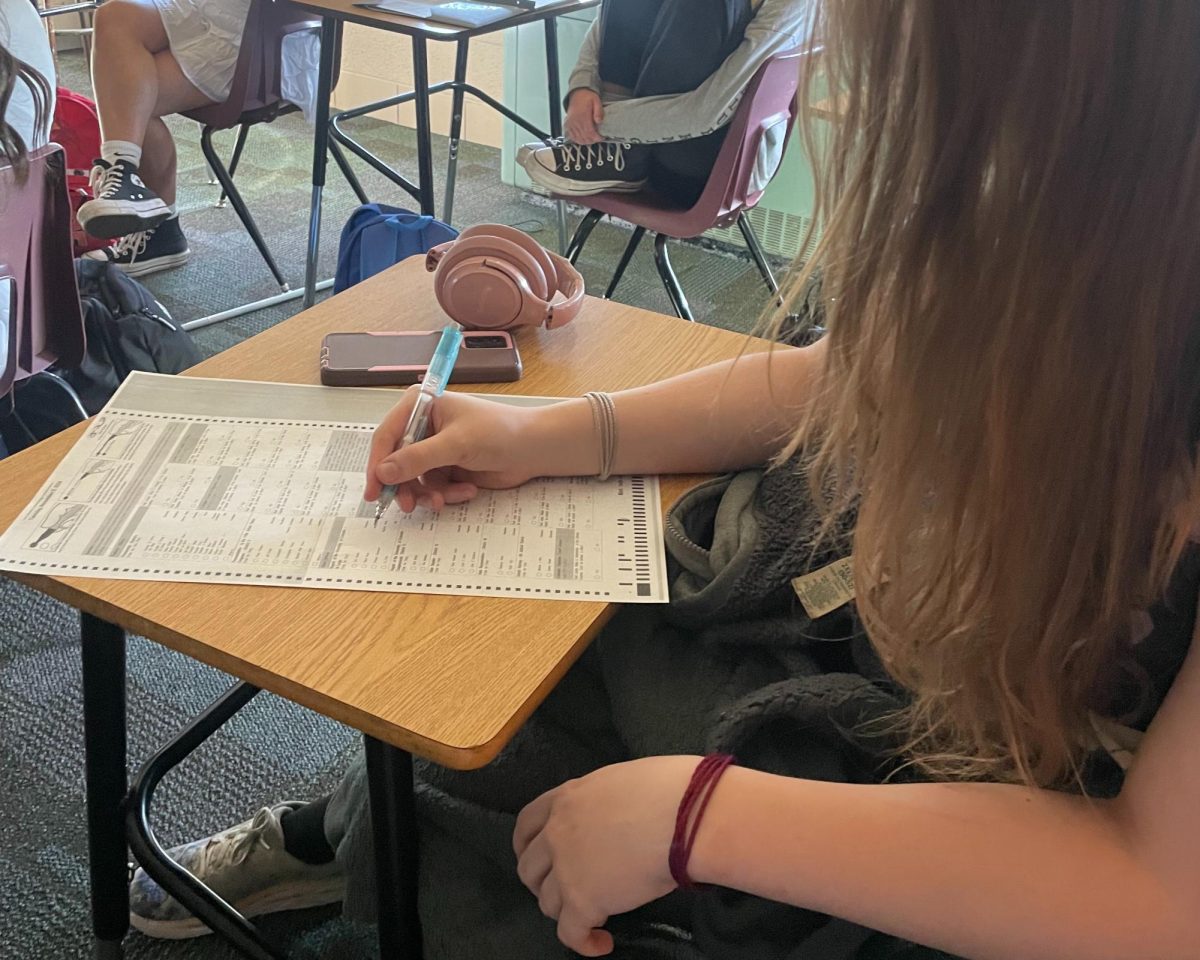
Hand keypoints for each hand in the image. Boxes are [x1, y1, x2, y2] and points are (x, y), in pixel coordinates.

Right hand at [365, 389, 539, 510]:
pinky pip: (433, 488)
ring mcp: (435, 449)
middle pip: (396, 461)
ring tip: (443, 501)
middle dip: (404, 485)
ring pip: (413, 480)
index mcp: (421, 406)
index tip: (374, 490)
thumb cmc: (500, 433)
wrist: (533, 449)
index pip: (387, 435)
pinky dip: (446, 494)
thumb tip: (382, 472)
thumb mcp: (456, 444)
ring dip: (428, 494)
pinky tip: (467, 491)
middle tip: (408, 505)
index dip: (377, 464)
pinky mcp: (447, 468)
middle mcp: (424, 426)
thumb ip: (417, 458)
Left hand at [513, 756, 698, 955]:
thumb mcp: (621, 780)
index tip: (535, 856)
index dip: (526, 845)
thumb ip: (601, 801)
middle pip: (529, 867)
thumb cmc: (670, 789)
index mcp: (567, 798)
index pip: (527, 823)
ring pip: (547, 902)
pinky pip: (570, 934)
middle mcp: (558, 832)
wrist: (686, 816)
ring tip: (591, 915)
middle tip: (566, 890)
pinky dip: (584, 942)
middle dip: (542, 882)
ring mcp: (567, 868)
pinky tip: (602, 943)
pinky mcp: (583, 901)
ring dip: (566, 911)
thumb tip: (612, 815)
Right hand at [566, 89, 604, 144]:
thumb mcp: (596, 101)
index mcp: (583, 116)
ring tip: (592, 139)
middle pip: (585, 137)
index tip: (602, 137)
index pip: (590, 132)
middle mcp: (575, 121)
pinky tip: (584, 139)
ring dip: (586, 141)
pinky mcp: (568, 125)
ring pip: (579, 138)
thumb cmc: (587, 97)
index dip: (596, 137)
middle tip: (598, 138)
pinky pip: (572, 136)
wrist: (577, 94)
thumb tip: (599, 122)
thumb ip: (598, 111)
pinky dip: (578, 140)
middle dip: (593, 140)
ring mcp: (571, 124)